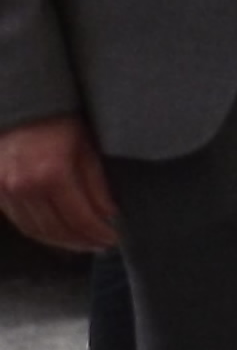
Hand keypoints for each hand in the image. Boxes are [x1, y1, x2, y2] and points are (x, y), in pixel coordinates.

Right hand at [0, 113, 115, 254]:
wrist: (19, 104)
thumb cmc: (58, 119)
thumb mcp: (86, 145)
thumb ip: (96, 183)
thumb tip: (108, 214)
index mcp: (52, 173)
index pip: (79, 218)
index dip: (97, 233)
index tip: (113, 238)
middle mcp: (23, 186)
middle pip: (55, 230)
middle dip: (81, 241)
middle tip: (101, 245)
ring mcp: (3, 190)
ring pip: (34, 230)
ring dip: (60, 242)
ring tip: (82, 243)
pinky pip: (18, 220)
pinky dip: (39, 230)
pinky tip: (56, 233)